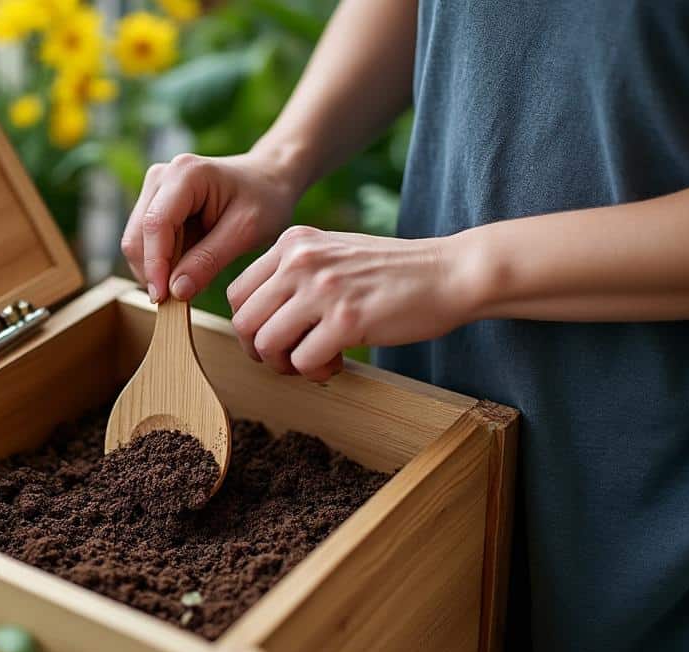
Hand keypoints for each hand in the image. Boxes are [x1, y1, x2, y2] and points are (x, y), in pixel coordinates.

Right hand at [120, 152, 302, 302]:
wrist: (269, 180)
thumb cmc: (265, 199)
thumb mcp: (245, 231)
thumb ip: (208, 261)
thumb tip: (175, 291)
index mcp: (185, 174)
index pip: (156, 225)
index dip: (155, 265)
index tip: (162, 298)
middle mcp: (161, 177)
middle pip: (138, 235)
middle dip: (153, 271)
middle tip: (178, 299)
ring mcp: (154, 190)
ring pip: (137, 242)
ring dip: (156, 269)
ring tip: (189, 281)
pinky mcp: (154, 205)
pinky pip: (145, 243)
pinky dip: (161, 263)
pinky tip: (185, 268)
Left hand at [226, 226, 475, 381]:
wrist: (451, 272)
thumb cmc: (392, 272)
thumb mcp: (333, 253)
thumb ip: (293, 273)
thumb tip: (255, 319)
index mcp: (293, 243)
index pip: (237, 293)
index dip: (251, 326)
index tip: (275, 337)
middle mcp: (301, 261)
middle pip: (244, 321)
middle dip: (261, 351)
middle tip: (289, 357)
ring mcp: (323, 289)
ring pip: (267, 344)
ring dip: (286, 365)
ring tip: (314, 361)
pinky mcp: (347, 320)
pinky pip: (303, 361)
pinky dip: (314, 372)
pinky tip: (336, 364)